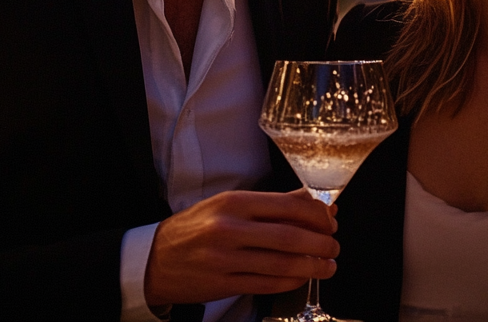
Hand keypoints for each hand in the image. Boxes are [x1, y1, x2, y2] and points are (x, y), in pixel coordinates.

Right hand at [143, 189, 338, 305]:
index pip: (287, 206)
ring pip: (282, 264)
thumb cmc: (194, 229)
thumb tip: (312, 203)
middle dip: (321, 243)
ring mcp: (225, 259)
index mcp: (233, 203)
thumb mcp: (227, 205)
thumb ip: (271, 204)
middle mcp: (229, 229)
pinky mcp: (223, 285)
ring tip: (328, 265)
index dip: (317, 216)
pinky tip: (303, 277)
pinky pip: (267, 284)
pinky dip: (292, 282)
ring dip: (313, 266)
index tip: (330, 221)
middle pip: (290, 236)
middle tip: (334, 245)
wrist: (153, 259)